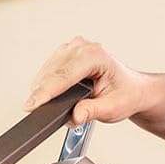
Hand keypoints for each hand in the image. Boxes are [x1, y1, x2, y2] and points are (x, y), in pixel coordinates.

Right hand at [24, 37, 152, 125]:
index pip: (65, 74)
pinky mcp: (66, 55)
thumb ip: (93, 111)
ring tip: (41, 105)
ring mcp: (73, 49)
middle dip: (41, 92)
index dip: (47, 91)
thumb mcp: (113, 108)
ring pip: (48, 69)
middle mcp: (83, 48)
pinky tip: (45, 95)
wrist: (131, 89)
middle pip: (53, 71)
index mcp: (96, 56)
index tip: (32, 104)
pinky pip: (49, 68)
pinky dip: (45, 83)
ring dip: (42, 88)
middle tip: (33, 110)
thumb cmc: (125, 94)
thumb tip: (75, 116)